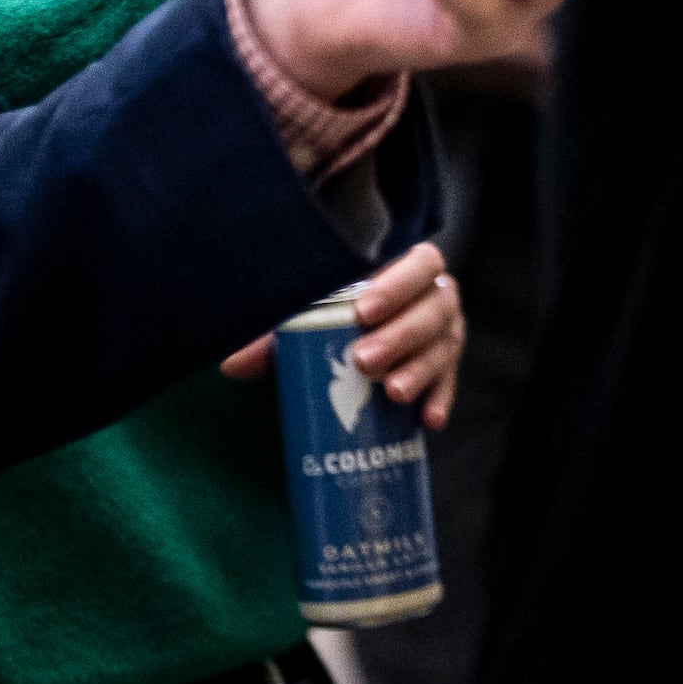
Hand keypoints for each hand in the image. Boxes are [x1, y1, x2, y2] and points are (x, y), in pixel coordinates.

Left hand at [218, 240, 466, 429]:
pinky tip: (427, 419)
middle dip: (402, 335)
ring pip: (446, 346)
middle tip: (365, 362)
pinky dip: (441, 399)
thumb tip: (231, 364)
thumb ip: (274, 336)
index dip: (399, 284)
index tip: (363, 312)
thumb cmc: (335, 323)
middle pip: (434, 309)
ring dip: (421, 368)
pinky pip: (450, 383)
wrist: (365, 342)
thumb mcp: (307, 320)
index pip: (421, 264)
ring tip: (392, 393)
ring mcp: (445, 335)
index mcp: (407, 273)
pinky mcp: (446, 371)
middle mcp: (435, 299)